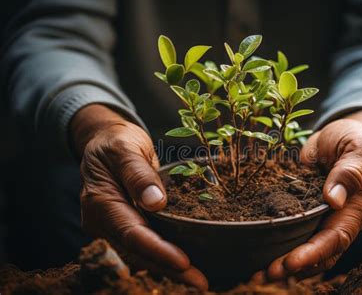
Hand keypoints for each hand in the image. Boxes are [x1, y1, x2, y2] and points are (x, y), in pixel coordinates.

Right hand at [70, 104, 207, 289]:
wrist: (105, 141)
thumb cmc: (116, 142)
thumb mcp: (126, 148)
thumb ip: (138, 174)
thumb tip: (156, 202)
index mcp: (100, 202)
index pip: (132, 234)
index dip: (158, 250)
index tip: (184, 262)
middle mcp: (102, 221)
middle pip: (138, 252)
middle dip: (169, 269)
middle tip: (200, 283)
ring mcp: (112, 226)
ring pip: (141, 254)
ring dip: (168, 268)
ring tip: (198, 280)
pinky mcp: (124, 226)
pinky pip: (143, 246)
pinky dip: (163, 257)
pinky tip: (186, 265)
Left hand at [252, 109, 361, 281]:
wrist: (340, 136)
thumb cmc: (354, 140)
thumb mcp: (359, 148)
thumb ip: (350, 170)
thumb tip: (335, 198)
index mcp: (359, 208)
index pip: (337, 237)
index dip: (314, 252)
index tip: (291, 262)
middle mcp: (341, 221)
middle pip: (320, 253)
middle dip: (293, 266)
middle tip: (265, 275)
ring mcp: (323, 220)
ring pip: (306, 250)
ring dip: (283, 264)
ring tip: (256, 274)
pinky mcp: (306, 214)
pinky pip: (294, 235)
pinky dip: (278, 248)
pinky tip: (257, 257)